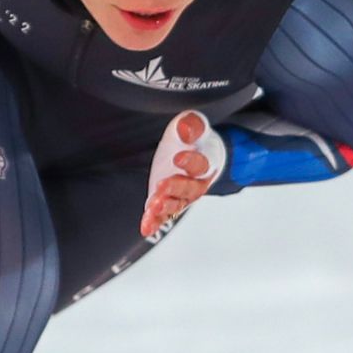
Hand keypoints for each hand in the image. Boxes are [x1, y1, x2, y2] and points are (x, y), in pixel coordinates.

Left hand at [140, 111, 224, 237]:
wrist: (194, 152)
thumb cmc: (194, 138)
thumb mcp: (193, 124)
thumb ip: (192, 125)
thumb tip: (185, 129)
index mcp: (206, 162)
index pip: (201, 163)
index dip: (191, 161)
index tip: (178, 158)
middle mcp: (196, 183)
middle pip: (188, 189)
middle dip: (175, 188)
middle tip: (162, 187)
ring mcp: (181, 195)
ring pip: (176, 205)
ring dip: (165, 207)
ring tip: (154, 208)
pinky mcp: (167, 201)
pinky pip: (163, 216)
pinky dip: (155, 222)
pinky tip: (146, 228)